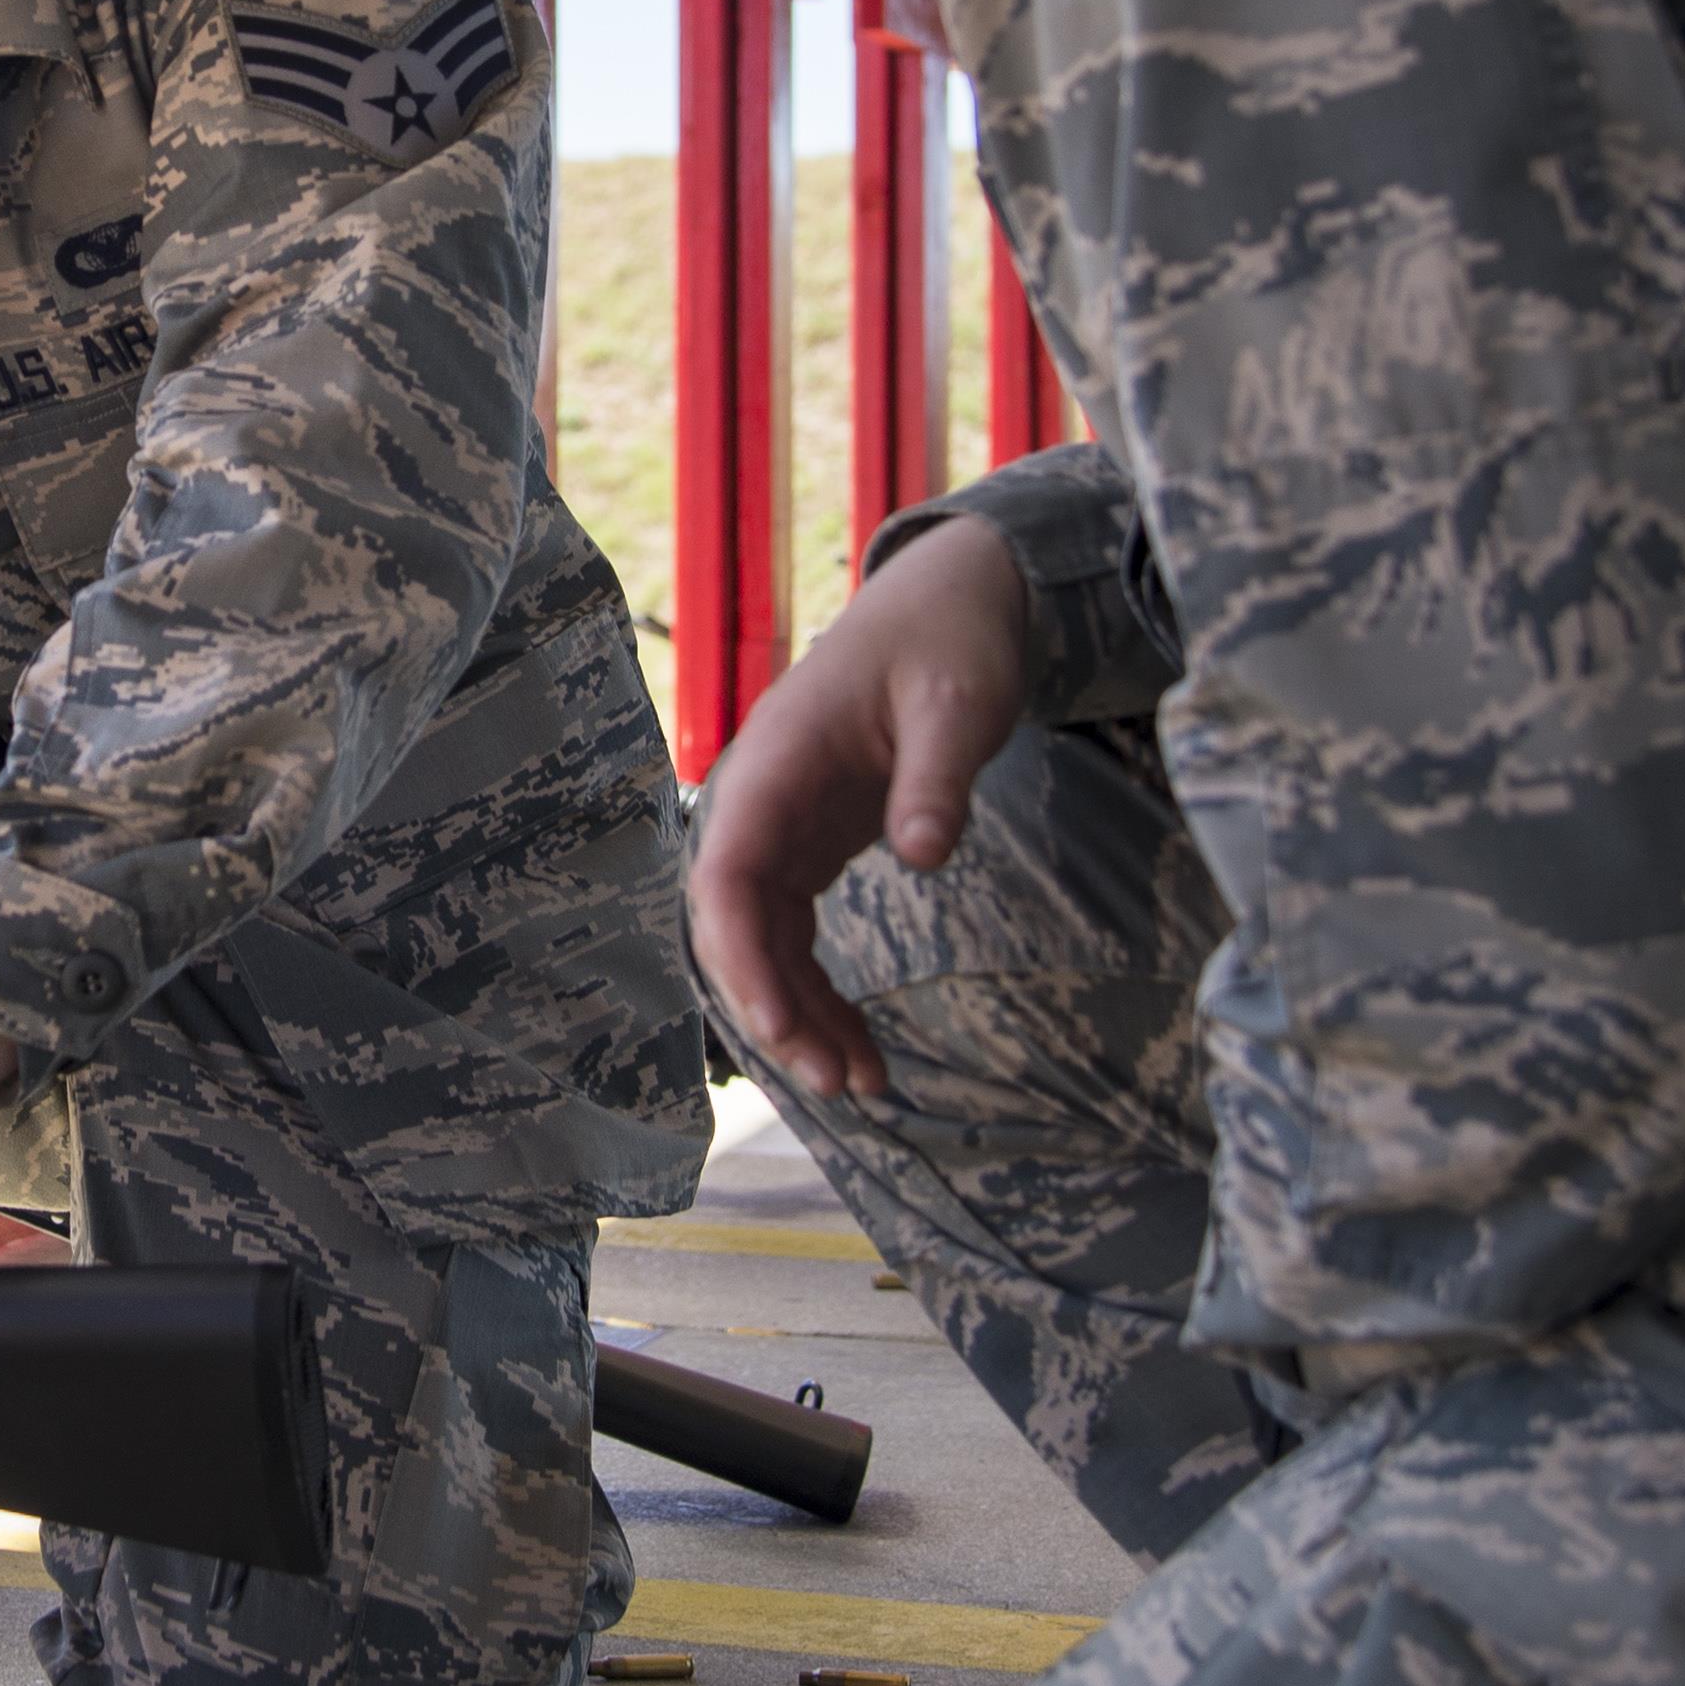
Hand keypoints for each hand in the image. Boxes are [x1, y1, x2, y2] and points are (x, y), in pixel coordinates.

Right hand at [686, 515, 1034, 1103]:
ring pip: (763, 942)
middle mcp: (762, 801)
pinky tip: (859, 1043)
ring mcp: (783, 826)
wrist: (952, 601)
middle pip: (736, 924)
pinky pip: (796, 934)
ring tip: (862, 1084)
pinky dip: (820, 991)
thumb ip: (936, 778)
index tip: (777, 1026)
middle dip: (775, 1009)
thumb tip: (924, 855)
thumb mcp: (958, 701)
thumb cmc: (949, 638)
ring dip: (800, 1015)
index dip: (739, 955)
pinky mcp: (812, 844)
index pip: (726, 872)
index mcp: (776, 762)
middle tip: (840, 1082)